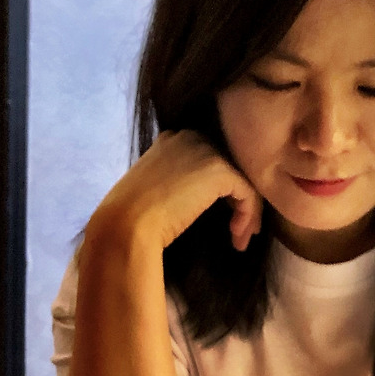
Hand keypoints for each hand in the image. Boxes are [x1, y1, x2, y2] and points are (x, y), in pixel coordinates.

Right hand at [90, 129, 262, 254]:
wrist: (126, 225)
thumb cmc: (132, 216)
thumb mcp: (154, 186)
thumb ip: (177, 179)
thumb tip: (199, 194)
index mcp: (172, 139)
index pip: (209, 159)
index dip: (219, 189)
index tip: (220, 214)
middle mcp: (190, 137)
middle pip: (229, 168)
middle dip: (237, 200)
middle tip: (238, 229)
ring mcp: (205, 151)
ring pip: (241, 181)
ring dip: (246, 212)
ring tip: (240, 237)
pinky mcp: (219, 171)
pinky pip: (247, 192)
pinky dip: (248, 215)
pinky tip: (237, 235)